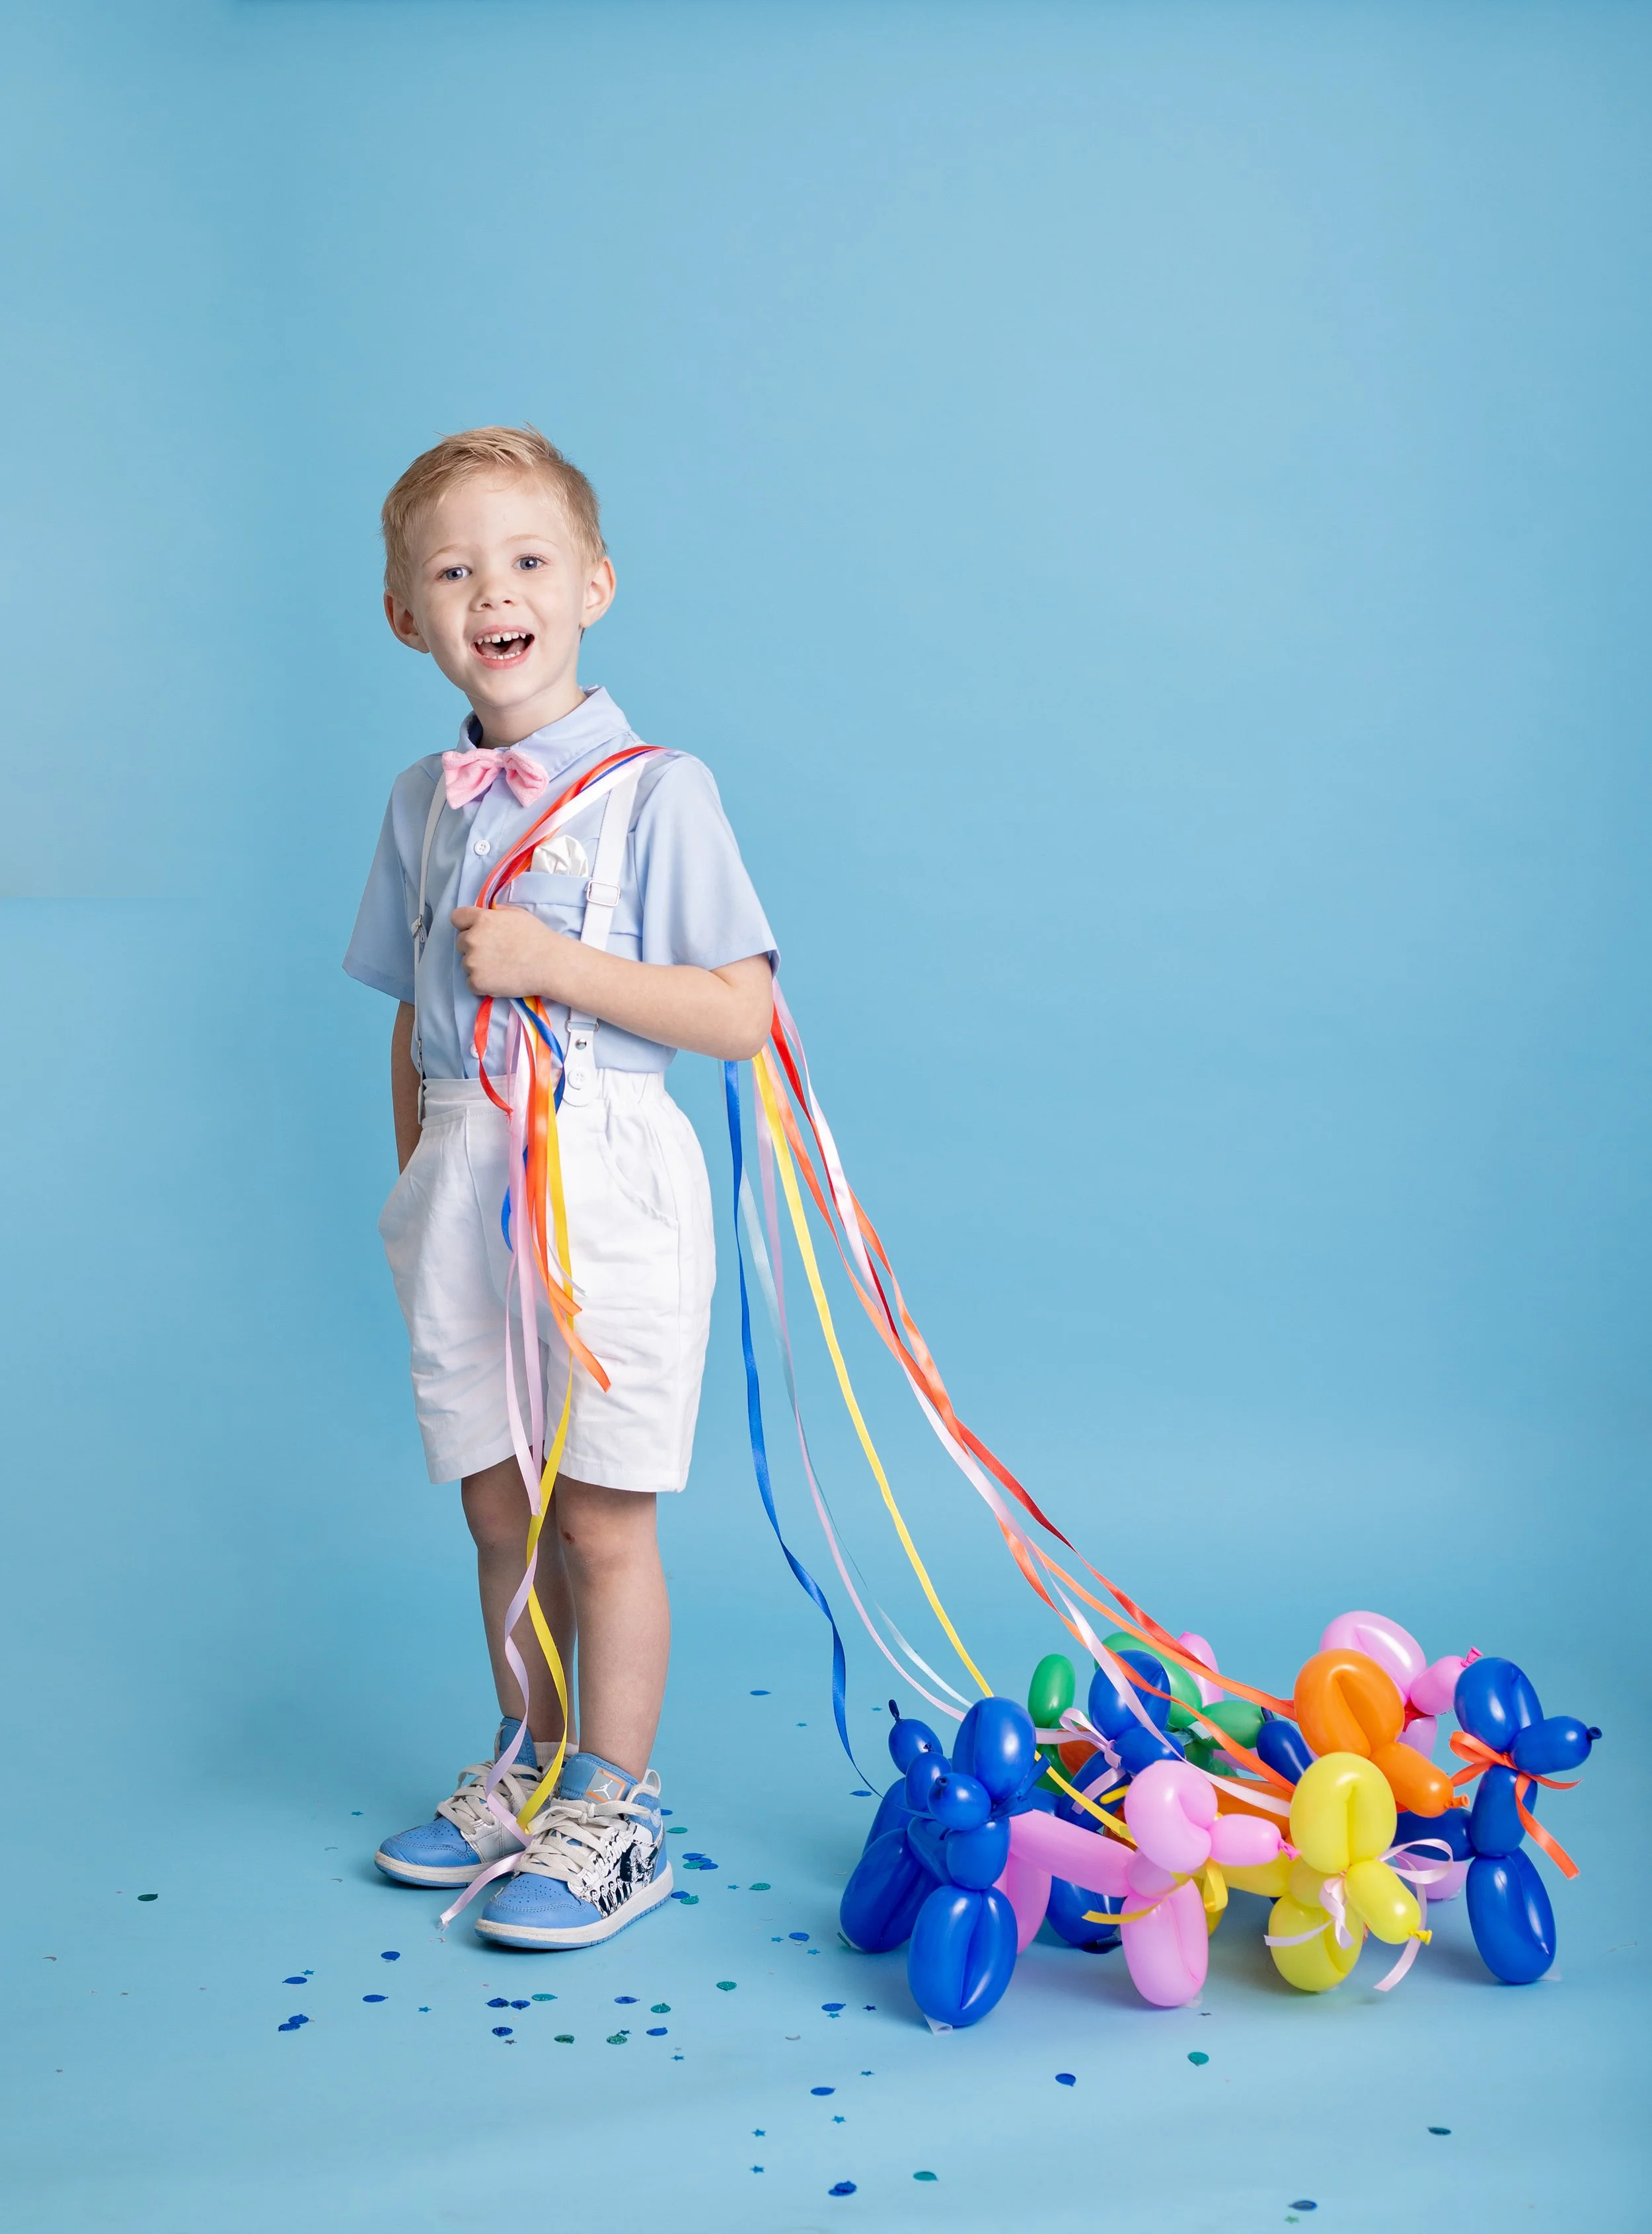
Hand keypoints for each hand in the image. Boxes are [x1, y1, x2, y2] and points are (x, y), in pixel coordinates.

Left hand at [451, 904, 570, 997]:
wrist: (549, 964)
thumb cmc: (537, 937)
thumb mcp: (517, 914)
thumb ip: (497, 913)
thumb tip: (488, 913)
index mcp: (481, 919)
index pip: (457, 918)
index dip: (466, 924)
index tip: (476, 931)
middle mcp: (472, 939)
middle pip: (461, 943)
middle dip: (474, 947)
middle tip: (495, 953)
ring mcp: (472, 962)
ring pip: (466, 964)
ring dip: (479, 966)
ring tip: (501, 967)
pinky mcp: (476, 982)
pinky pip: (471, 982)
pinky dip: (482, 983)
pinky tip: (500, 979)